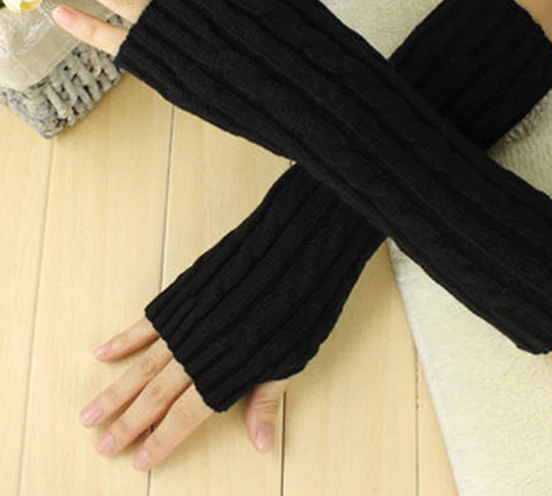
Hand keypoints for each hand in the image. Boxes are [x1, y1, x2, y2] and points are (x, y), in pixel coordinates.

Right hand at [79, 317, 287, 470]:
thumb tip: (262, 445)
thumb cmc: (293, 310)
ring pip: (143, 365)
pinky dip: (124, 340)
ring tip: (89, 414)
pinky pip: (147, 324)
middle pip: (156, 396)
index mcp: (224, 373)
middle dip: (128, 423)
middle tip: (102, 445)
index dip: (162, 440)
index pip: (186, 416)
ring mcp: (185, 327)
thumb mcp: (287, 360)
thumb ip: (266, 400)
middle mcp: (197, 354)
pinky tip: (101, 354)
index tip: (139, 461)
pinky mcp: (181, 300)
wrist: (286, 257)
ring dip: (115, 391)